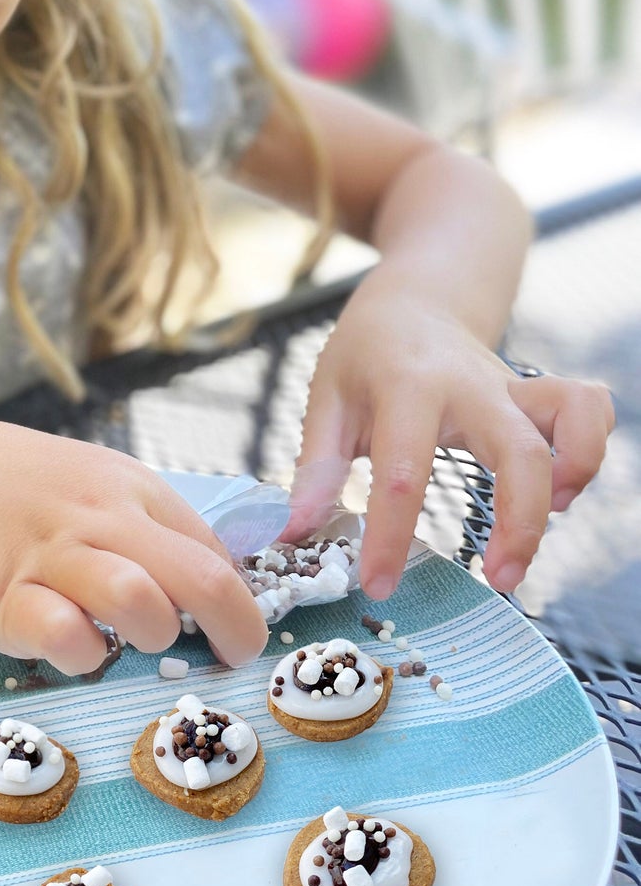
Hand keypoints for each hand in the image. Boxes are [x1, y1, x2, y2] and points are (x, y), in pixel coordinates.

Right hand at [0, 418, 268, 675]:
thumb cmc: (14, 489)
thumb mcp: (90, 479)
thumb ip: (144, 522)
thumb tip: (212, 575)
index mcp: (128, 488)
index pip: (213, 549)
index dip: (239, 599)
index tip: (236, 628)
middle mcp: (98, 518)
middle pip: (202, 579)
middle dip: (236, 628)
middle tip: (231, 656)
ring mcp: (53, 559)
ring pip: (141, 602)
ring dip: (154, 632)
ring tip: (135, 636)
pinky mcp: (8, 602)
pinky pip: (70, 640)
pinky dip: (84, 653)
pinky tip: (73, 644)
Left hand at [283, 284, 614, 598]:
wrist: (414, 301)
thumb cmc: (365, 354)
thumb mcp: (327, 396)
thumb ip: (316, 465)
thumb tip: (296, 532)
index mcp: (408, 385)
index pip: (404, 470)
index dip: (391, 535)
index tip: (378, 584)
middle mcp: (471, 384)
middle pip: (518, 451)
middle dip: (519, 522)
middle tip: (498, 580)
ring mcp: (512, 388)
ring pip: (572, 420)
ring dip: (573, 476)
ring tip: (542, 526)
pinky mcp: (538, 397)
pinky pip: (589, 412)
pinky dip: (587, 452)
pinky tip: (556, 493)